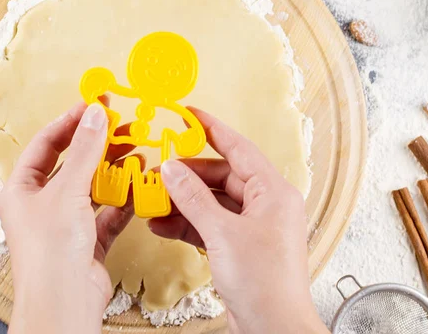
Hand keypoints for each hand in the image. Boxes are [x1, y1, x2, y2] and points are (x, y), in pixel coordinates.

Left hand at [0, 103, 137, 333]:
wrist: (64, 307)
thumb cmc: (51, 251)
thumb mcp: (67, 191)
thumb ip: (85, 151)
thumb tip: (95, 114)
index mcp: (22, 189)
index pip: (46, 144)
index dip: (69, 122)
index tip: (93, 105)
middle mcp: (41, 204)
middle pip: (72, 164)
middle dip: (97, 145)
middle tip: (121, 125)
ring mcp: (65, 223)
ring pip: (92, 187)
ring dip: (113, 170)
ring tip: (136, 150)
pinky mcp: (87, 241)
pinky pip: (106, 211)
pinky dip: (122, 198)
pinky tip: (138, 183)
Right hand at [150, 108, 329, 333]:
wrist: (274, 332)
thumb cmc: (264, 284)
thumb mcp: (222, 233)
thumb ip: (193, 198)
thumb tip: (171, 169)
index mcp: (273, 192)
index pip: (238, 148)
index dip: (212, 129)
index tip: (189, 114)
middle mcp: (265, 204)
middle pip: (220, 176)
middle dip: (187, 175)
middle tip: (159, 169)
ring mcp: (251, 226)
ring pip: (212, 201)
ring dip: (183, 202)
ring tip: (153, 199)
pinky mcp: (239, 246)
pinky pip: (209, 224)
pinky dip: (187, 223)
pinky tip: (162, 224)